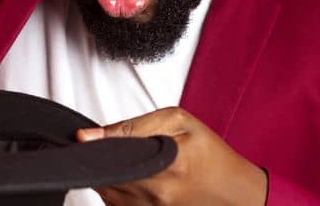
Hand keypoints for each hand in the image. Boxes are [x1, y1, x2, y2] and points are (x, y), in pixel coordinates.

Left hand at [76, 107, 267, 205]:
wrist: (232, 193)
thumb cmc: (210, 156)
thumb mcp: (179, 122)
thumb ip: (132, 126)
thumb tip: (89, 135)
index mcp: (166, 165)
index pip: (107, 157)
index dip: (93, 147)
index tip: (86, 139)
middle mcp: (155, 194)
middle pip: (101, 176)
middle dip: (100, 159)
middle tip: (114, 146)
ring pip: (104, 192)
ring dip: (108, 175)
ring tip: (129, 162)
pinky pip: (114, 204)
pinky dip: (117, 190)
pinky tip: (134, 178)